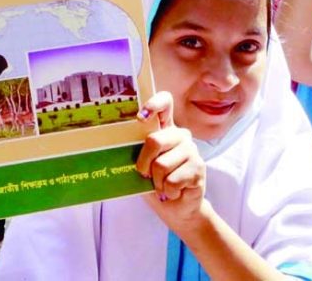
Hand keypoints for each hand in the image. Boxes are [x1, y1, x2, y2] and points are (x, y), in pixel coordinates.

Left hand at [135, 92, 207, 232]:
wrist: (177, 209)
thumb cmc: (156, 184)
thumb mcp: (142, 166)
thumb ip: (136, 152)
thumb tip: (113, 145)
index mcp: (165, 129)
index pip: (165, 103)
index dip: (154, 104)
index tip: (141, 117)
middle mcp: (180, 135)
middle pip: (154, 140)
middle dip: (143, 163)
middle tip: (145, 174)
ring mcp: (191, 150)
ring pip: (162, 164)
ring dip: (157, 182)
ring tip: (163, 185)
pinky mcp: (198, 167)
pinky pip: (172, 180)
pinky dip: (167, 191)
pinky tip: (173, 192)